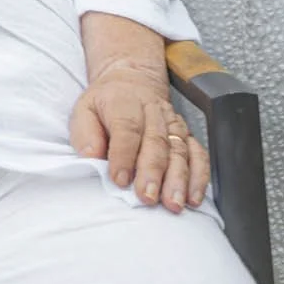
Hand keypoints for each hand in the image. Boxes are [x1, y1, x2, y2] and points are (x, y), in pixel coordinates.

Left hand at [70, 61, 208, 212]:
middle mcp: (152, 111)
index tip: (119, 180)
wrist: (132, 81)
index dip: (123, 155)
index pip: (126, 128)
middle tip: (147, 196)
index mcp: (124, 102)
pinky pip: (198, 154)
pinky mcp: (186, 135)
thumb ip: (85, 133)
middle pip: (155, 141)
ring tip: (173, 203)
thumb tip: (91, 155)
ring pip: (179, 150)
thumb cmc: (106, 104)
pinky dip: (199, 176)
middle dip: (152, 171)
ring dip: (178, 179)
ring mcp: (172, 123)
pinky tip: (194, 196)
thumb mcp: (84, 109)